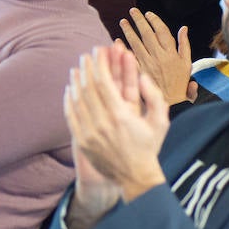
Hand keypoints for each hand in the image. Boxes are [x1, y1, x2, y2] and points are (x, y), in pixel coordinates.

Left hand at [65, 45, 168, 205]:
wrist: (135, 177)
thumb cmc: (149, 146)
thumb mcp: (160, 121)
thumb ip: (154, 97)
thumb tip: (142, 76)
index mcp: (121, 116)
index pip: (104, 82)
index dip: (100, 64)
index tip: (98, 51)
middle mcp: (102, 123)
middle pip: (88, 88)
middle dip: (87, 68)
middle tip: (86, 55)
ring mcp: (89, 133)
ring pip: (77, 100)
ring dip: (76, 81)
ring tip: (76, 68)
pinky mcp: (82, 141)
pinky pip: (71, 116)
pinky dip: (69, 100)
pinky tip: (70, 89)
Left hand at [120, 9, 196, 104]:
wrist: (172, 103)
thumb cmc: (179, 83)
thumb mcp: (187, 64)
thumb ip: (185, 45)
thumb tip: (184, 28)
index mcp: (172, 53)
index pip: (162, 31)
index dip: (155, 21)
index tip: (148, 14)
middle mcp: (159, 57)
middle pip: (147, 34)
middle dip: (139, 21)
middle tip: (132, 11)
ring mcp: (148, 65)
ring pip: (136, 43)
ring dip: (129, 31)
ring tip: (123, 22)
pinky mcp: (139, 73)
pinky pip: (129, 58)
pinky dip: (122, 49)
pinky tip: (117, 40)